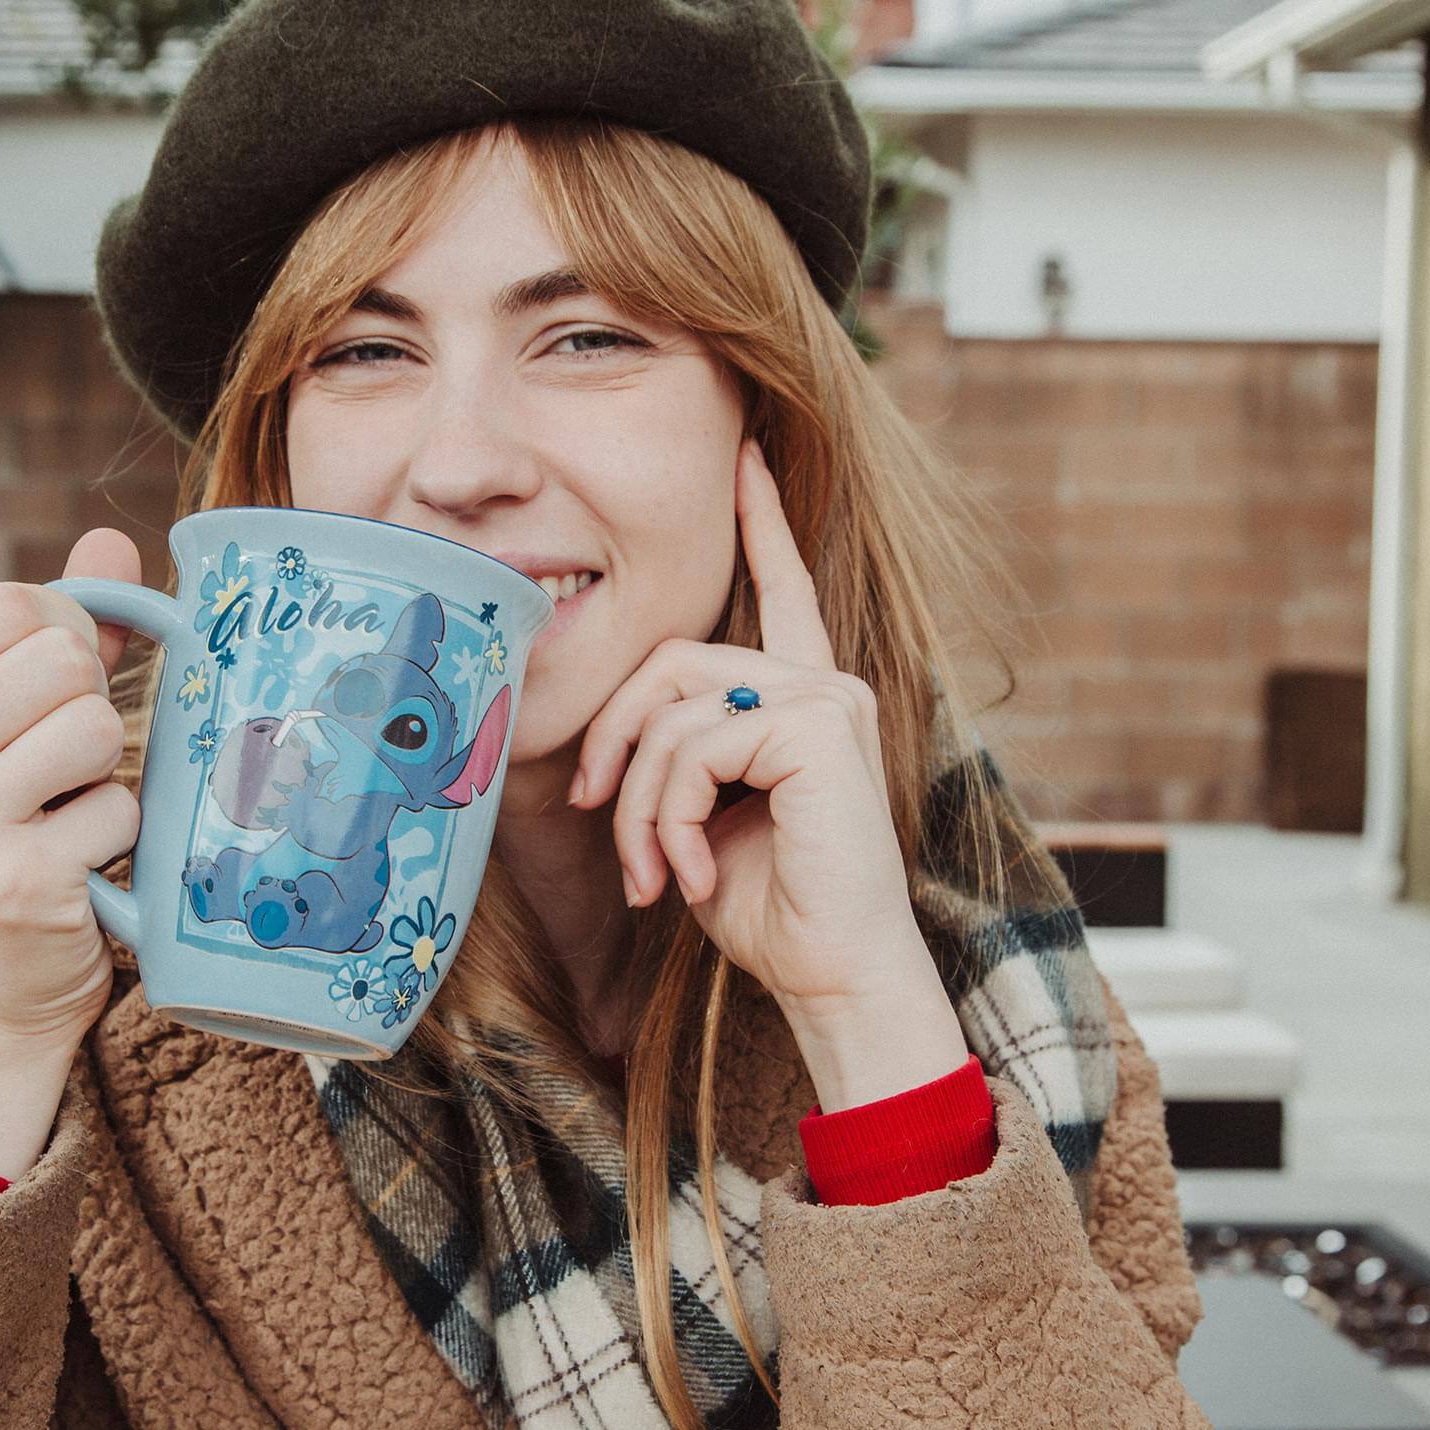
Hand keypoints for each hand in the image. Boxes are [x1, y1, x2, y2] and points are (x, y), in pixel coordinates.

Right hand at [0, 527, 144, 1053]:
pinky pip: (120, 808)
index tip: (49, 696)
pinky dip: (118, 837)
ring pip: (97, 727)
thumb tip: (113, 540)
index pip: (14, 604)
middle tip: (58, 771)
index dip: (65, 638)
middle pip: (63, 659)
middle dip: (87, 709)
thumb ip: (57, 632)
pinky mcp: (17, 882)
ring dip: (107, 774)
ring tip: (64, 815)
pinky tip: (76, 868)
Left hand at [570, 438, 947, 1024]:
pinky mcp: (816, 728)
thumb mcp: (700, 818)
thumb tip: (610, 749)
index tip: (744, 456)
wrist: (832, 974)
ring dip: (642, 803)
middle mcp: (822, 684)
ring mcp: (825, 699)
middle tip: (597, 813)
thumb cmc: (768, 908)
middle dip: (615, 737)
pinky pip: (694, 746)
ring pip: (672, 709)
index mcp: (803, 698)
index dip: (760, 523)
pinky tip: (692, 874)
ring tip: (653, 874)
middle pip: (673, 659)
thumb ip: (675, 757)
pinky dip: (671, 816)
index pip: (783, 588)